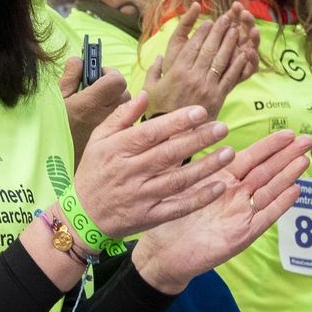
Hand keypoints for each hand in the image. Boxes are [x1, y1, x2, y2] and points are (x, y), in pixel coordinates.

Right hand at [57, 56, 129, 160]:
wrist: (48, 163)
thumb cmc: (48, 127)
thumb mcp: (54, 99)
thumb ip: (69, 77)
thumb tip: (78, 60)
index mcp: (89, 104)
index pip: (117, 81)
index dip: (110, 73)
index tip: (99, 73)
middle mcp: (102, 117)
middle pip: (125, 94)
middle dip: (114, 88)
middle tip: (98, 89)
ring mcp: (108, 132)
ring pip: (126, 111)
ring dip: (116, 103)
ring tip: (98, 106)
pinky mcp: (109, 143)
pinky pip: (123, 126)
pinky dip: (117, 119)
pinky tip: (98, 120)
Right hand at [72, 95, 242, 238]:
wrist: (83, 215)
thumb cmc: (94, 171)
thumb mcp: (99, 140)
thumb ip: (121, 116)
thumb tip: (145, 94)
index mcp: (118, 150)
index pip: (151, 133)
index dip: (177, 122)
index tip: (201, 112)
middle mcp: (130, 172)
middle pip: (169, 154)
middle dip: (198, 140)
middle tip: (223, 128)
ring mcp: (141, 196)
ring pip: (178, 180)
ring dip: (206, 167)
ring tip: (228, 153)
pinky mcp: (150, 217)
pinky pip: (178, 207)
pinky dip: (199, 198)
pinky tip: (219, 186)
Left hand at [133, 130, 311, 293]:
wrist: (163, 253)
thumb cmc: (170, 217)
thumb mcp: (180, 182)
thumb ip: (191, 157)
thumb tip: (192, 126)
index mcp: (222, 180)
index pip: (251, 157)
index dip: (270, 145)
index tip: (288, 132)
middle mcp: (236, 195)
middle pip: (266, 171)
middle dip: (287, 155)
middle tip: (307, 140)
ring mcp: (241, 214)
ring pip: (270, 191)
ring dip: (288, 175)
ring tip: (304, 159)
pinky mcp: (242, 234)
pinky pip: (265, 217)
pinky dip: (280, 204)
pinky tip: (295, 191)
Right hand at [143, 2, 259, 118]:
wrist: (171, 135)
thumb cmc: (158, 111)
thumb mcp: (150, 89)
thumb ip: (154, 70)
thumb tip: (159, 56)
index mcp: (176, 72)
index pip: (192, 46)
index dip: (202, 32)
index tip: (210, 22)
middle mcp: (193, 77)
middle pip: (209, 49)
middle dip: (219, 31)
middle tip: (227, 19)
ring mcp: (207, 87)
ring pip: (221, 60)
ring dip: (230, 43)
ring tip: (237, 30)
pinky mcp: (218, 98)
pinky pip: (230, 77)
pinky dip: (237, 65)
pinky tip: (243, 54)